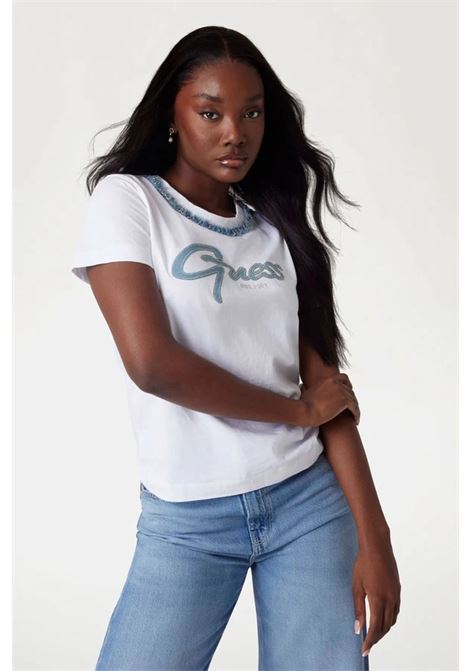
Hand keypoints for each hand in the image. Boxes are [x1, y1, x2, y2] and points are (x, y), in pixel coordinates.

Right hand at [299, 374, 360, 426]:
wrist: (304, 411)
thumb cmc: (302, 404)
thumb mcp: (304, 392)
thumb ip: (306, 388)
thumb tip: (302, 387)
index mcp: (327, 380)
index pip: (343, 378)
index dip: (348, 385)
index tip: (348, 392)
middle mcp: (335, 383)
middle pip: (350, 390)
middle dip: (352, 399)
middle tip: (352, 408)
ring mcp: (340, 391)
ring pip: (354, 399)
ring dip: (355, 408)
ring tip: (354, 416)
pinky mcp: (344, 401)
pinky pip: (355, 407)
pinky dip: (356, 414)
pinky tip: (356, 420)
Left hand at [352, 537, 400, 656]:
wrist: (377, 546)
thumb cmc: (363, 564)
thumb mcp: (356, 587)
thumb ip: (358, 609)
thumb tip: (358, 629)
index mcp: (378, 599)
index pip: (375, 628)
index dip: (370, 641)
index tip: (364, 650)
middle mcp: (390, 599)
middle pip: (385, 627)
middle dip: (376, 638)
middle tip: (367, 644)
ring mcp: (396, 594)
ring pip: (392, 620)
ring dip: (383, 629)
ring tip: (373, 633)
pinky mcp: (398, 589)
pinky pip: (396, 610)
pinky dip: (389, 618)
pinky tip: (382, 617)